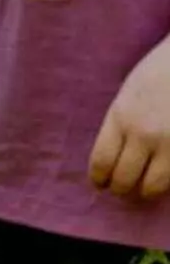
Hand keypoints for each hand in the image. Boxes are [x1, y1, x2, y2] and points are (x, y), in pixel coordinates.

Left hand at [91, 40, 169, 199]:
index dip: (99, 178)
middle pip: (124, 178)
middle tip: (122, 189)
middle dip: (121, 188)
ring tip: (146, 189)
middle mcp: (144, 133)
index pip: (102, 160)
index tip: (100, 184)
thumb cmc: (160, 72)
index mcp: (121, 117)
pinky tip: (166, 176)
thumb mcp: (129, 95)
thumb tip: (115, 157)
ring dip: (147, 190)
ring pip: (153, 186)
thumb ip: (121, 124)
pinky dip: (169, 182)